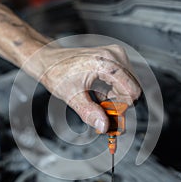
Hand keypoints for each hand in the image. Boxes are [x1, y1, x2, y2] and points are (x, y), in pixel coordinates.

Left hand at [26, 44, 140, 132]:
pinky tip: (99, 96)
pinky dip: (112, 93)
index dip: (122, 108)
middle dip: (119, 105)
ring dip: (116, 99)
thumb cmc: (56, 72)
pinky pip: (121, 81)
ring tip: (98, 103)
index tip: (110, 117)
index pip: (132, 91)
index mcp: (106, 63)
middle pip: (131, 89)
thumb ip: (89, 112)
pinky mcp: (112, 60)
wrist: (48, 60)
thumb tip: (104, 126)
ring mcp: (114, 56)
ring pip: (128, 86)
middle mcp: (114, 56)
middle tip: (103, 113)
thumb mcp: (72, 96)